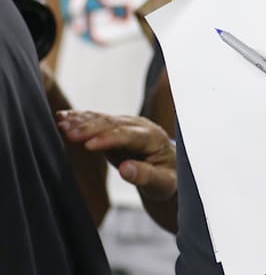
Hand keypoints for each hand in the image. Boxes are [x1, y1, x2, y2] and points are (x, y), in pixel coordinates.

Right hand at [56, 110, 176, 200]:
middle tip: (66, 132)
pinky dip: (80, 119)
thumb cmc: (168, 179)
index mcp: (153, 139)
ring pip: (103, 119)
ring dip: (81, 120)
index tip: (88, 144)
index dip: (109, 139)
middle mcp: (140, 127)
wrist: (169, 169)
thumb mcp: (162, 183)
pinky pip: (97, 121)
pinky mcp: (116, 128)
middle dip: (90, 128)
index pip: (129, 137)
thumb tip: (125, 170)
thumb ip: (146, 176)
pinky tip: (63, 117)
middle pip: (113, 124)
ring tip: (60, 122)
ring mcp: (127, 125)